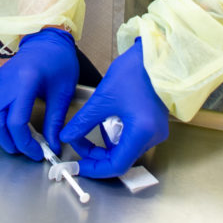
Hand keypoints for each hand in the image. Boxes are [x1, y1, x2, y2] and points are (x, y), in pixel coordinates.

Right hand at [0, 27, 78, 160]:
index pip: (16, 122)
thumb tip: (53, 145)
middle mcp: (6, 81)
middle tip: (26, 149)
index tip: (37, 152)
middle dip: (10, 143)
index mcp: (26, 81)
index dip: (25, 143)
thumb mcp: (63, 93)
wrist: (47, 42)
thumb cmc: (58, 62)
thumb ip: (55, 121)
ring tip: (10, 139)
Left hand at [60, 38, 169, 177]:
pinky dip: (117, 134)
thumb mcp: (102, 98)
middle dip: (97, 154)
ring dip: (106, 143)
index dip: (95, 168)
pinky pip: (133, 138)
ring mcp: (156, 131)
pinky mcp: (154, 124)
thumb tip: (67, 136)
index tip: (78, 165)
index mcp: (142, 132)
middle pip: (121, 159)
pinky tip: (107, 119)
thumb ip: (83, 121)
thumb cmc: (133, 71)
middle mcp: (153, 137)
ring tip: (92, 125)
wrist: (154, 55)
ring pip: (126, 149)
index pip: (116, 165)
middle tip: (79, 142)